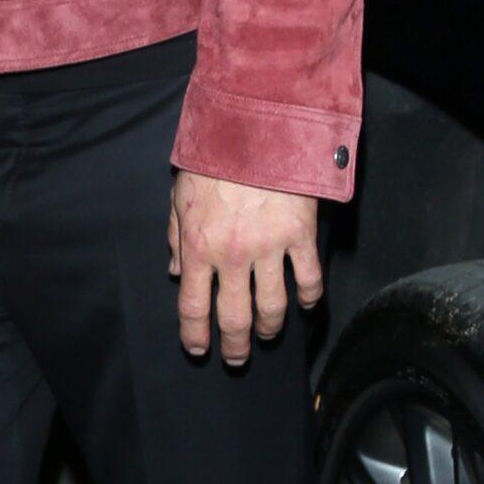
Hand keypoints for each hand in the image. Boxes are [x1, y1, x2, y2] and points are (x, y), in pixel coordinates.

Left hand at [169, 170, 321, 365]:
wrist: (255, 126)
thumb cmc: (213, 157)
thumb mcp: (181, 194)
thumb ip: (176, 235)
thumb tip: (174, 270)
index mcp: (198, 246)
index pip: (192, 306)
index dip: (194, 335)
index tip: (198, 350)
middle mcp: (232, 255)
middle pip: (233, 317)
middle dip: (234, 345)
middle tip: (235, 357)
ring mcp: (269, 247)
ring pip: (272, 306)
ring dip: (270, 327)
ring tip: (268, 334)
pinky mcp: (300, 235)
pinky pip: (308, 278)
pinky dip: (309, 297)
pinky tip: (307, 305)